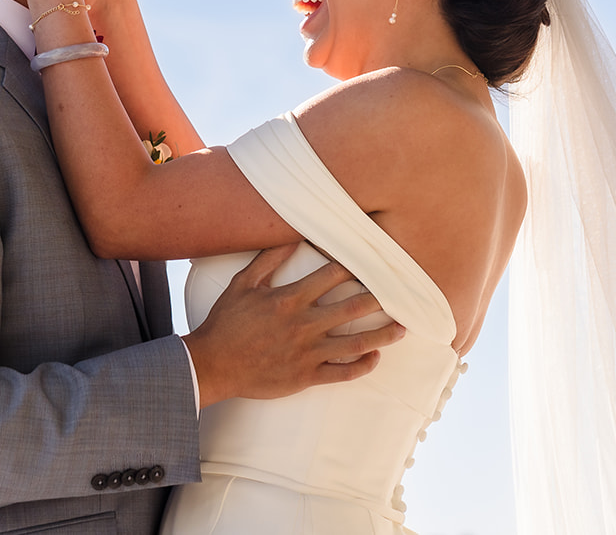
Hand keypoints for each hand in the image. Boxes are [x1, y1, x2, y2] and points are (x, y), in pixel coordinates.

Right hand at [182, 244, 405, 406]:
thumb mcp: (241, 284)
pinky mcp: (306, 377)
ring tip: (403, 328)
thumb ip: (267, 261)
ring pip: (355, 343)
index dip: (355, 266)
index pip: (332, 276)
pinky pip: (342, 373)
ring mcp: (307, 353)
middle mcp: (304, 324)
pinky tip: (375, 359)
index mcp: (290, 299)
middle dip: (380, 298)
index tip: (373, 261)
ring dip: (383, 335)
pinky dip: (362, 366)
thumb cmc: (225, 322)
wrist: (212, 364)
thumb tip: (290, 238)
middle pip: (353, 307)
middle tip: (402, 292)